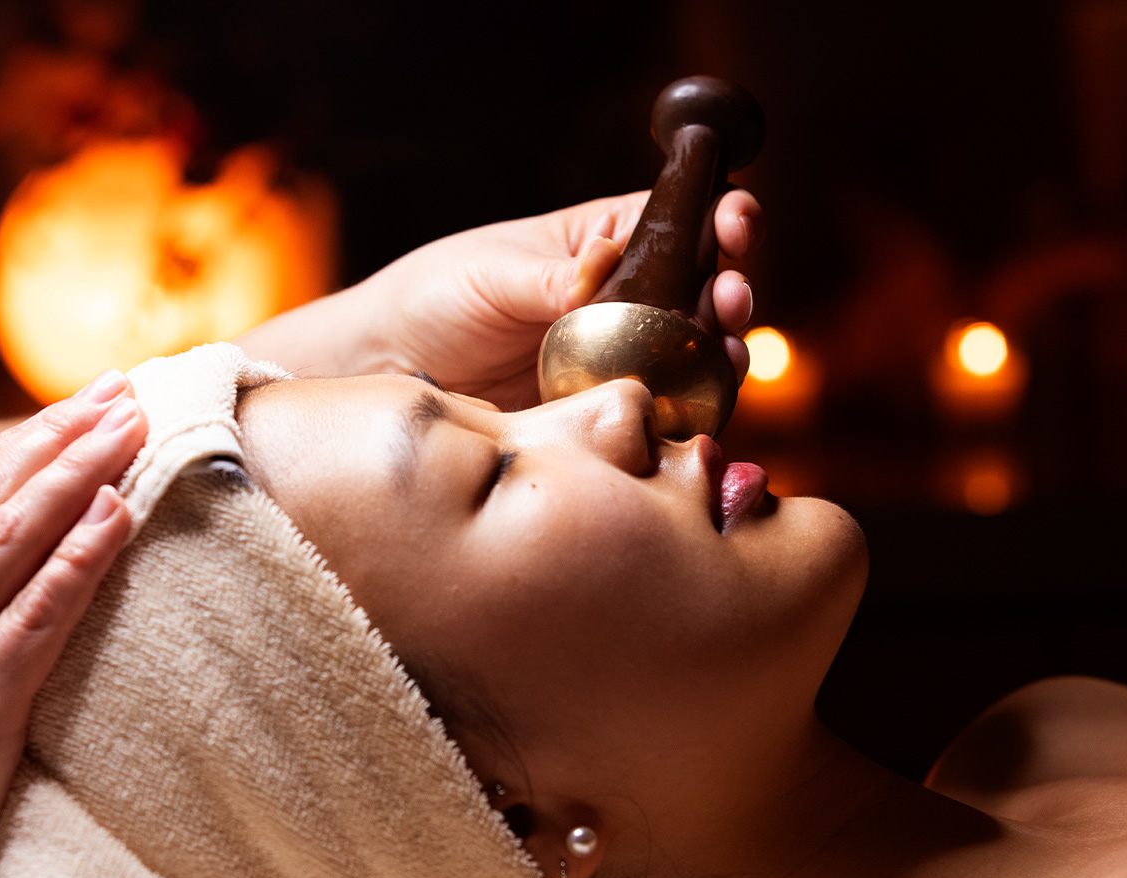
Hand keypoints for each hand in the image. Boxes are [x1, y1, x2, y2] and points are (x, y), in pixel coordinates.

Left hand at [238, 190, 763, 409]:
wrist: (392, 375)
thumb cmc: (433, 301)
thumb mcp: (486, 277)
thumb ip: (549, 278)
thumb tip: (604, 267)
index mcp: (604, 241)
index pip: (681, 217)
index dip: (720, 214)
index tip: (734, 219)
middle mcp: (628, 298)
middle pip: (707, 288)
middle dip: (733, 287)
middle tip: (732, 295)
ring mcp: (625, 358)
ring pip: (700, 354)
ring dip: (725, 350)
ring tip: (727, 352)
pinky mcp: (612, 413)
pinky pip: (669, 414)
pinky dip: (694, 414)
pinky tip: (702, 412)